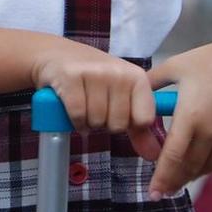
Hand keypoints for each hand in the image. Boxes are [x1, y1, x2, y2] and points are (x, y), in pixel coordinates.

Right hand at [30, 40, 158, 160]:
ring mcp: (94, 72)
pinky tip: (73, 111)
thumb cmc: (94, 80)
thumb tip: (154, 155)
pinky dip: (74, 120)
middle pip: (118, 124)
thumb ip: (139, 129)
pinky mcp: (71, 76)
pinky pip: (77, 115)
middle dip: (105, 124)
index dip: (129, 124)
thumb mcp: (122, 99)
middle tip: (97, 108)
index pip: (144, 120)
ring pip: (96, 121)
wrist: (57, 55)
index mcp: (137, 77)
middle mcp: (118, 72)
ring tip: (84, 107)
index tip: (118, 113)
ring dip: (88, 122)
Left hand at [145, 43, 211, 196]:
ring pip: (210, 167)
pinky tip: (207, 166)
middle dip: (175, 181)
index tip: (153, 193)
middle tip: (164, 190)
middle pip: (190, 167)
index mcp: (191, 117)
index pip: (172, 158)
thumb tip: (135, 94)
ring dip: (195, 174)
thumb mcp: (175, 67)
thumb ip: (152, 84)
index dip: (161, 178)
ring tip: (183, 177)